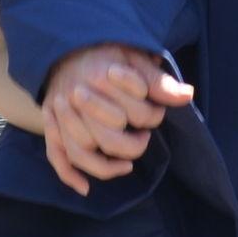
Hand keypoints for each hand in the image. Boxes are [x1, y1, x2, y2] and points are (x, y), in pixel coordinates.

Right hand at [42, 42, 194, 196]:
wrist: (66, 48)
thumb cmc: (107, 55)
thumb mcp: (135, 57)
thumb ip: (158, 80)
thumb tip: (187, 95)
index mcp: (102, 75)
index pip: (137, 112)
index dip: (154, 116)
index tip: (155, 110)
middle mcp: (77, 94)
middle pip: (108, 137)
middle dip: (132, 145)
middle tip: (143, 136)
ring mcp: (61, 111)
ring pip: (82, 151)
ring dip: (107, 165)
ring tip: (126, 162)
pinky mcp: (50, 122)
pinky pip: (56, 154)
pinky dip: (70, 175)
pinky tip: (86, 188)